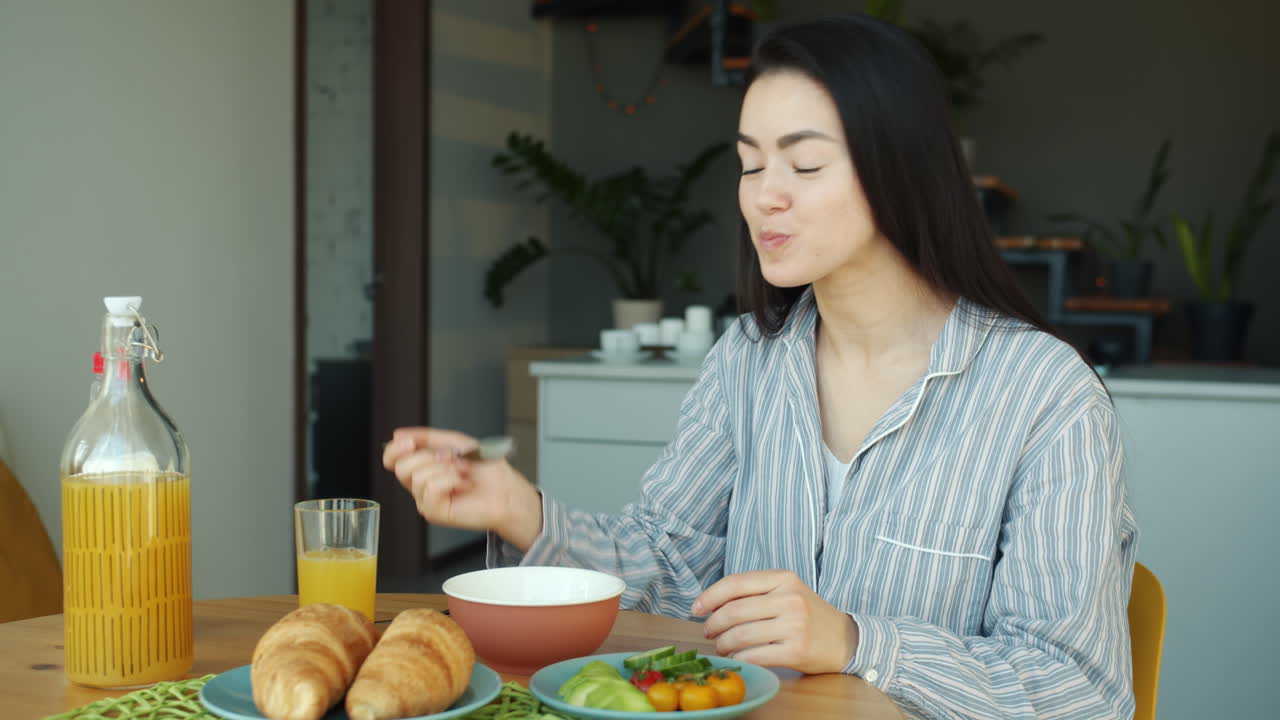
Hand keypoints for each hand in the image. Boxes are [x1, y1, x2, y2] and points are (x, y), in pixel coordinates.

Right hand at [382, 427, 542, 550]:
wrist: (506, 489)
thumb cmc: (486, 469)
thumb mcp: (455, 442)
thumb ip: (426, 436)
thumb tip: (398, 434)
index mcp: (423, 466)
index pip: (392, 459)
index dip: (395, 449)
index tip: (410, 442)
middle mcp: (421, 484)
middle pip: (402, 467)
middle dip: (430, 457)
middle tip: (452, 460)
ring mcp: (426, 500)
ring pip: (417, 477)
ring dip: (446, 469)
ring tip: (462, 474)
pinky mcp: (434, 512)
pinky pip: (430, 489)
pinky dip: (450, 481)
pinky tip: (462, 485)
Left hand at [692, 569, 858, 673]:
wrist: (845, 639)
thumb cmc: (808, 614)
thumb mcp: (786, 591)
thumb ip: (755, 593)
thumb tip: (711, 603)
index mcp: (783, 578)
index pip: (735, 583)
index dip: (709, 596)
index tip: (696, 608)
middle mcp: (789, 599)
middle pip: (734, 611)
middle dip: (713, 624)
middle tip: (708, 632)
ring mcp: (794, 625)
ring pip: (740, 635)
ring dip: (723, 644)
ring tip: (721, 646)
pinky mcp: (796, 650)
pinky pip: (754, 655)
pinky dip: (739, 658)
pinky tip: (737, 657)